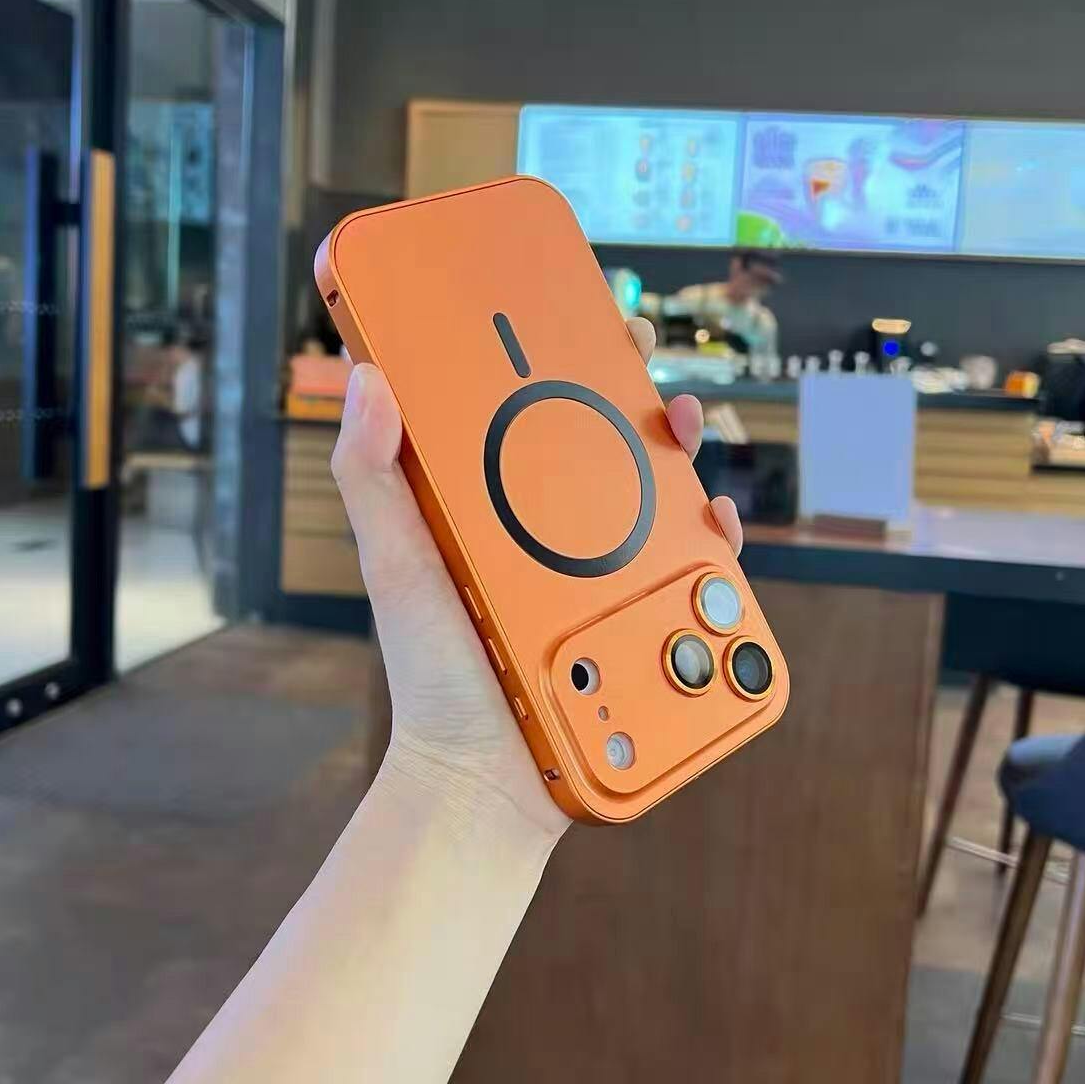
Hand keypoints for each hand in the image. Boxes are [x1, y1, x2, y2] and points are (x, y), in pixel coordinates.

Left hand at [330, 317, 743, 843]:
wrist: (485, 775)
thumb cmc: (432, 669)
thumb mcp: (395, 564)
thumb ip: (370, 477)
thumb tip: (370, 375)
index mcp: (494, 504)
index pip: (528, 412)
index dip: (557, 356)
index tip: (579, 310)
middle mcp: (553, 530)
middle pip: (603, 443)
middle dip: (633, 391)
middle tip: (642, 360)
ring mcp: (602, 572)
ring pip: (657, 494)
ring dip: (680, 451)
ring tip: (683, 427)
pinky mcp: (640, 615)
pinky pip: (690, 566)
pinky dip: (712, 538)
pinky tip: (715, 519)